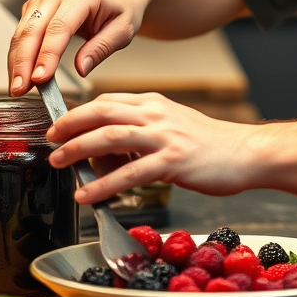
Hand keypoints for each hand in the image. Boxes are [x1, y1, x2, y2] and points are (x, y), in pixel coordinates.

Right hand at [7, 0, 153, 96]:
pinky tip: (20, 74)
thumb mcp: (123, 30)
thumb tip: (81, 68)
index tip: (39, 79)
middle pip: (32, 30)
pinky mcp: (34, 7)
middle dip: (23, 62)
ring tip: (17, 87)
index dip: (47, 55)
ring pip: (21, 32)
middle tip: (19, 89)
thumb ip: (102, 48)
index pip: (59, 28)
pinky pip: (21, 33)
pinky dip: (18, 55)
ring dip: (16, 61)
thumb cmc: (122, 8)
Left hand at [46, 92, 258, 202]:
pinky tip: (89, 195)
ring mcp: (165, 136)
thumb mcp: (171, 125)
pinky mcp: (173, 161)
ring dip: (79, 150)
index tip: (59, 127)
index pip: (107, 101)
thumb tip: (103, 151)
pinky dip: (104, 184)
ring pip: (111, 137)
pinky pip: (131, 172)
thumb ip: (140, 131)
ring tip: (60, 163)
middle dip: (70, 126)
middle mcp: (156, 114)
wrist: (245, 153)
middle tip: (51, 141)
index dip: (78, 113)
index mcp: (154, 103)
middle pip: (102, 112)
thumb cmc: (208, 144)